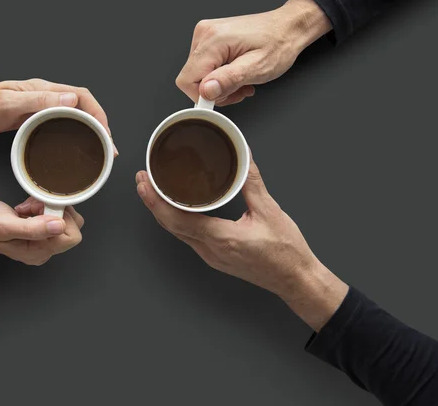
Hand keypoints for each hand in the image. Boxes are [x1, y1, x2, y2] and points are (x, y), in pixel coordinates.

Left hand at [0, 78, 113, 140]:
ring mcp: (43, 106)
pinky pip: (64, 123)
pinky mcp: (38, 117)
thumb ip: (38, 100)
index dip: (98, 113)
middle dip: (101, 125)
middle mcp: (47, 96)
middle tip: (108, 148)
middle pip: (84, 107)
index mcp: (44, 89)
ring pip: (77, 116)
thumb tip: (71, 100)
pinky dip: (77, 134)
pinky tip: (79, 146)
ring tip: (100, 150)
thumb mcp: (9, 103)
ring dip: (91, 131)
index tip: (105, 132)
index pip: (82, 96)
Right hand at [0, 197, 83, 265]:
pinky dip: (42, 208)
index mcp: (39, 252)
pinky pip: (54, 217)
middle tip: (32, 208)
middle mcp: (44, 251)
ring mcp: (42, 243)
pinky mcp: (40, 234)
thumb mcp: (5, 225)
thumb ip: (33, 228)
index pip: (72, 236)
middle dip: (54, 211)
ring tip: (27, 209)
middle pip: (71, 227)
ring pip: (63, 219)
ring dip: (47, 208)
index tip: (41, 210)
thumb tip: (60, 225)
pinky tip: (27, 210)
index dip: (61, 218)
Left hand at [135, 160, 347, 330]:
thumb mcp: (270, 211)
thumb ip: (253, 182)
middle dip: (152, 202)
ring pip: (177, 233)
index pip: (177, 219)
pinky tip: (176, 208)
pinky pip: (188, 237)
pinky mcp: (215, 257)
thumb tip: (244, 157)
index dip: (156, 201)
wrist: (295, 279)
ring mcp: (211, 256)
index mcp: (221, 238)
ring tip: (153, 191)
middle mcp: (210, 251)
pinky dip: (176, 220)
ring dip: (162, 211)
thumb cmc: (286, 252)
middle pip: (170, 226)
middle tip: (142, 180)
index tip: (144, 183)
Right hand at [176, 0, 331, 105]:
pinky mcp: (209, 39)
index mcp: (214, 39)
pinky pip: (204, 67)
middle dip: (214, 90)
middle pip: (191, 78)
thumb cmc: (278, 44)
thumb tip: (205, 91)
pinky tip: (236, 73)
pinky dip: (219, 75)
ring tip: (241, 79)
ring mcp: (205, 35)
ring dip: (219, 84)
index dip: (203, 95)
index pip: (187, 79)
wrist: (287, 27)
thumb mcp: (257, 68)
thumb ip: (229, 80)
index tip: (223, 96)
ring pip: (198, 75)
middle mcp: (205, 34)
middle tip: (239, 88)